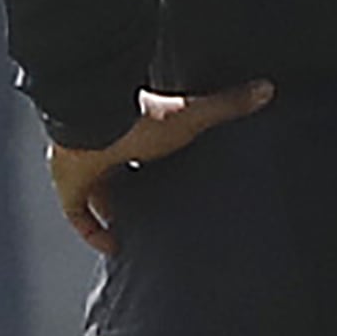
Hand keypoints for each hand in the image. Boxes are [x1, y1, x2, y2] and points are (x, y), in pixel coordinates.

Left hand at [46, 80, 274, 254]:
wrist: (94, 126)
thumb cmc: (142, 117)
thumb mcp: (194, 115)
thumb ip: (228, 105)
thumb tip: (266, 89)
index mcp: (132, 127)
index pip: (143, 146)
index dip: (153, 162)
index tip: (167, 178)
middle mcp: (105, 148)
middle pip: (119, 172)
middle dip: (133, 189)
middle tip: (154, 209)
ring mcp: (84, 170)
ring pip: (99, 194)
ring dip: (114, 211)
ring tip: (136, 231)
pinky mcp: (70, 191)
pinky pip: (79, 218)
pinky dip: (94, 234)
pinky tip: (114, 246)